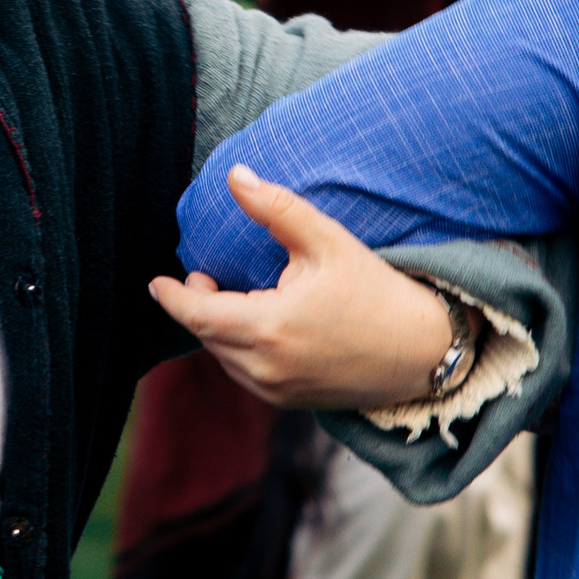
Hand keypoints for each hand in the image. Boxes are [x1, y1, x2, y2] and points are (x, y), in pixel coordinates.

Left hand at [147, 165, 457, 408]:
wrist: (423, 351)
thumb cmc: (376, 291)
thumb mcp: (327, 241)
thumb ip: (275, 208)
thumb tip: (234, 175)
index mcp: (269, 328)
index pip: (197, 315)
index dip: (173, 297)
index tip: (156, 282)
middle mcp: (266, 368)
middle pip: (207, 337)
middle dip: (197, 306)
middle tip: (204, 277)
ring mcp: (277, 390)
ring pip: (223, 359)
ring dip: (217, 330)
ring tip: (227, 298)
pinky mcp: (290, 402)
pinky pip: (245, 375)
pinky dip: (238, 351)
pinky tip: (255, 327)